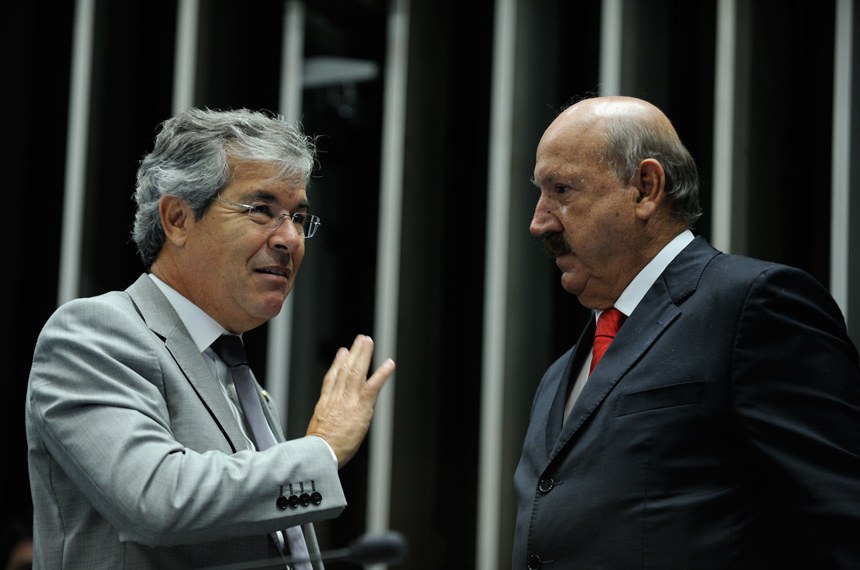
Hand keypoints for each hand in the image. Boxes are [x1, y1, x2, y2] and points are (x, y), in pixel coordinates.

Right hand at [306, 334, 394, 467]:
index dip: (337, 364)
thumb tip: (325, 427)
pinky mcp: (361, 406)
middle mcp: (336, 398)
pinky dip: (382, 373)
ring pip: (356, 372)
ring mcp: (348, 400)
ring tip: (369, 342)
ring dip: (364, 355)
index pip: (332, 379)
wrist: (320, 453)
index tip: (342, 352)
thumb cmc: (318, 450)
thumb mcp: (316, 431)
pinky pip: (373, 386)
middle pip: (345, 369)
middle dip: (353, 353)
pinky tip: (389, 364)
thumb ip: (324, 422)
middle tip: (360, 339)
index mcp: (325, 404)